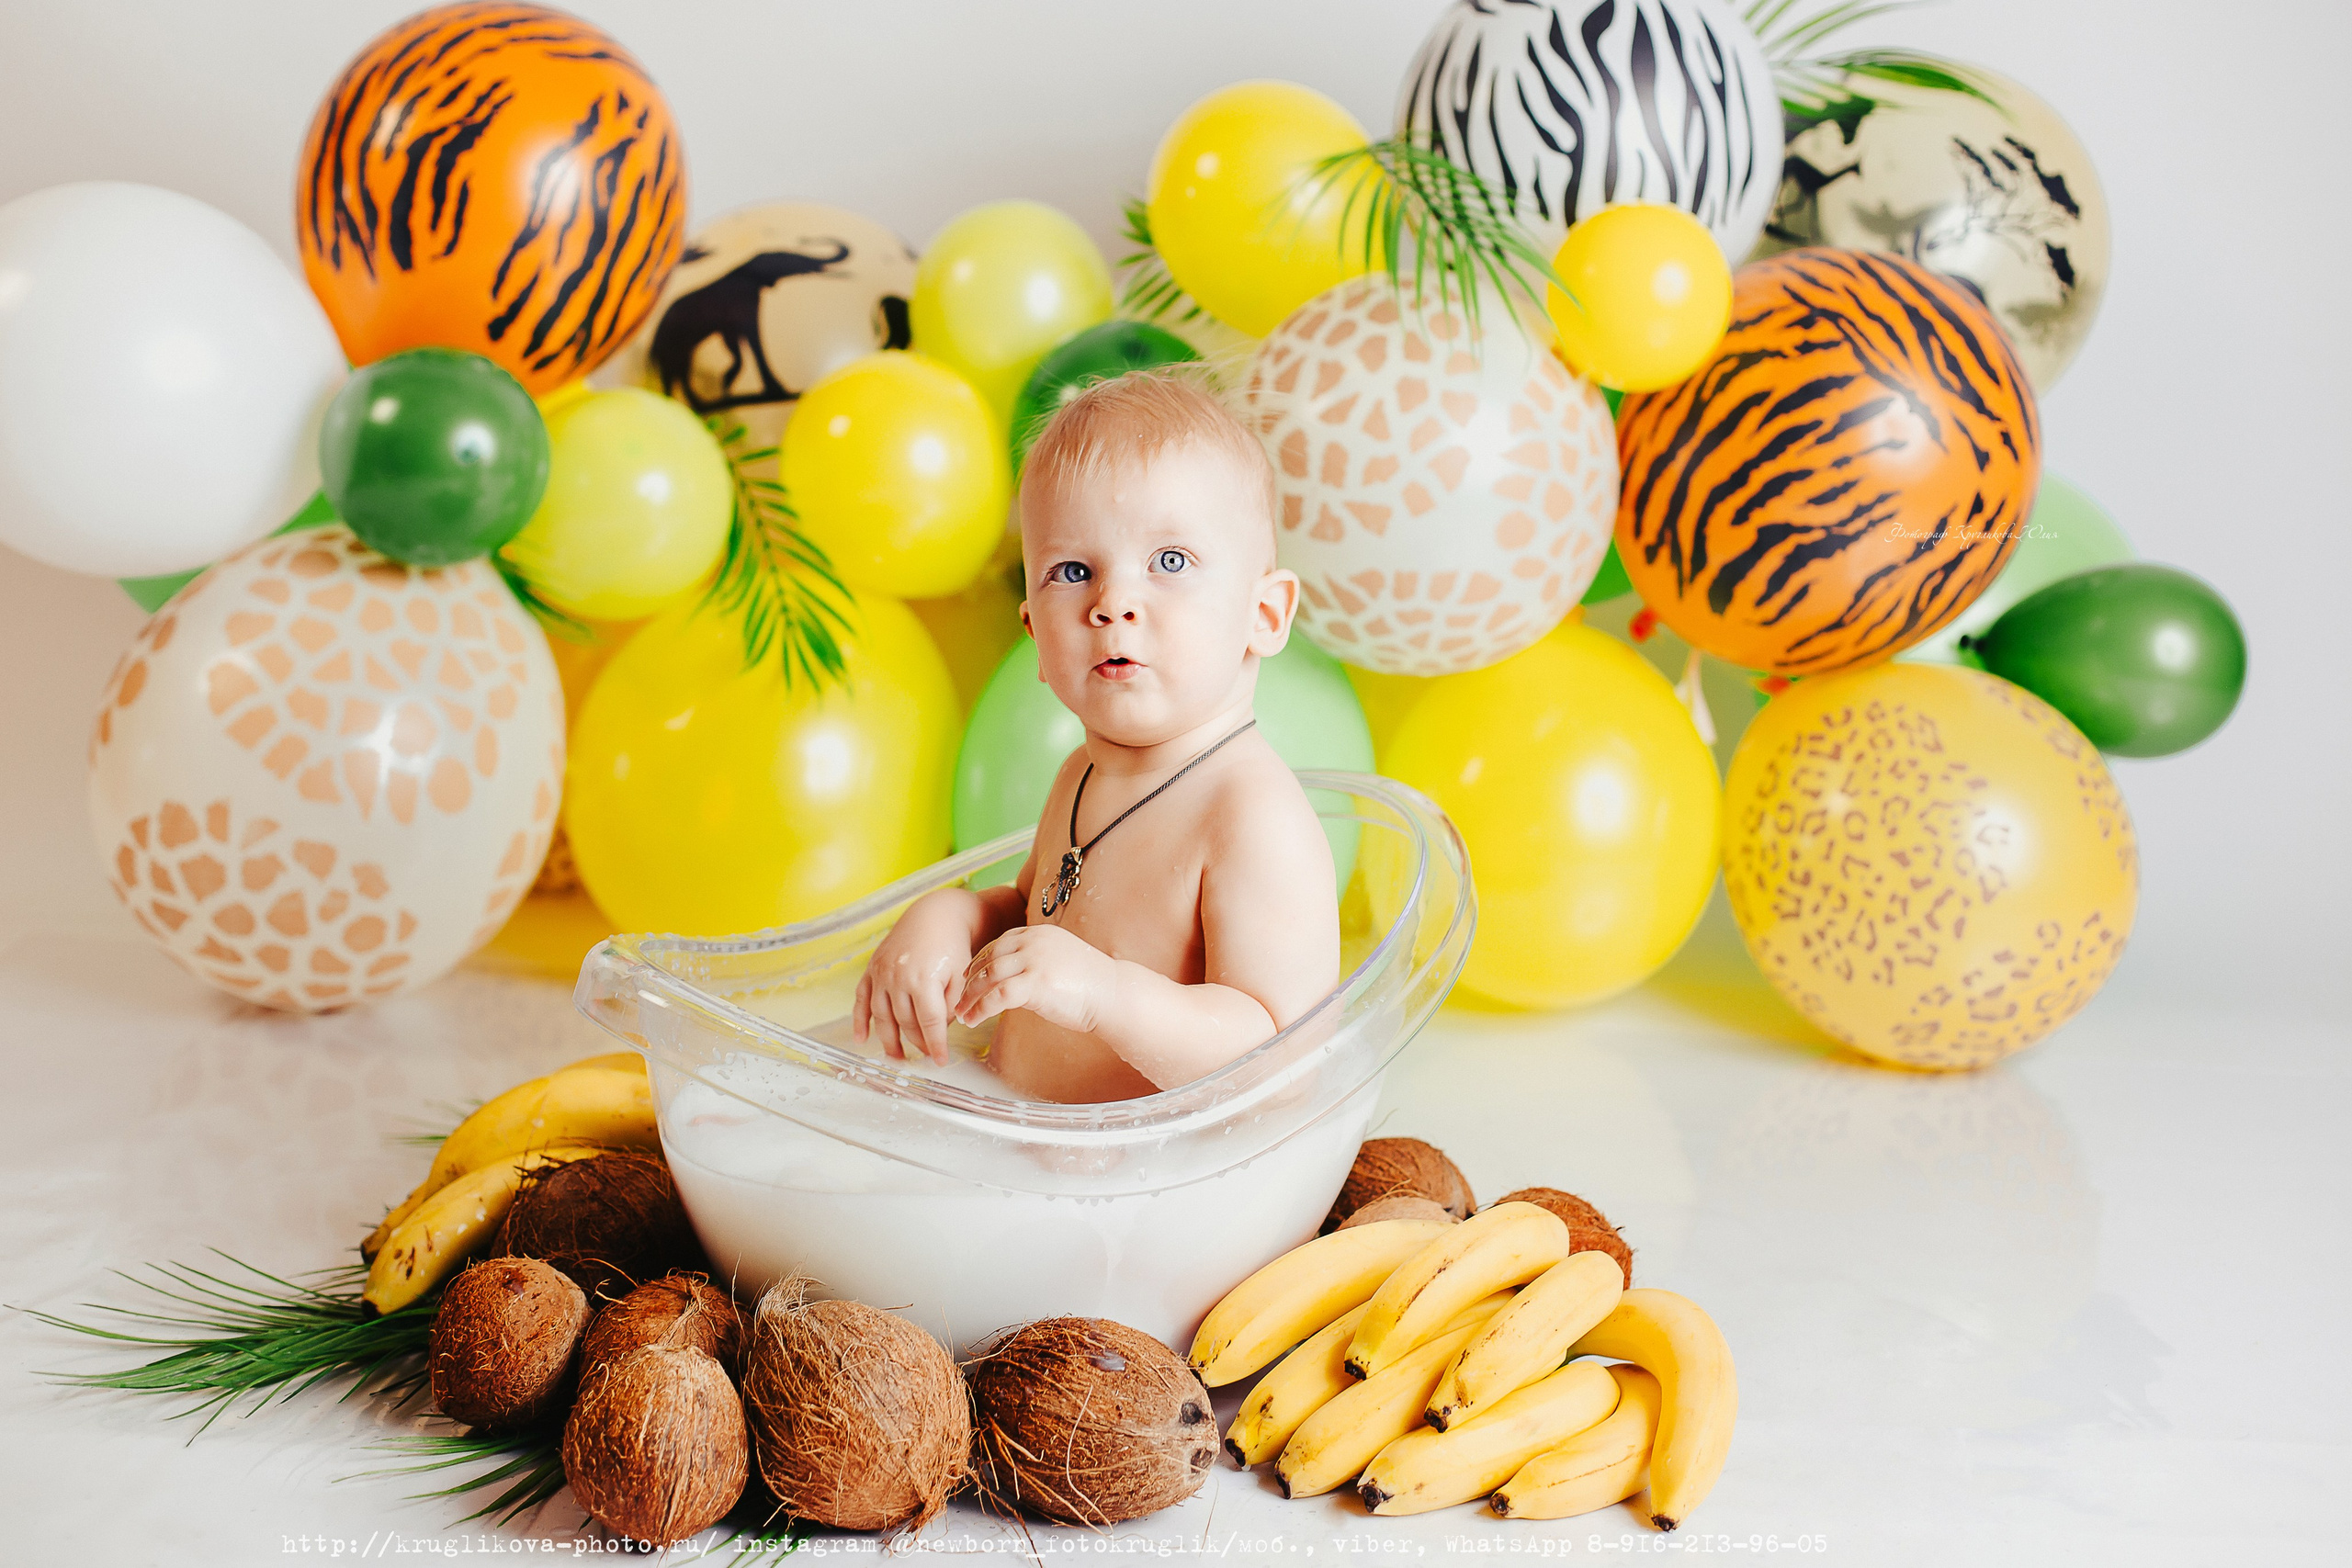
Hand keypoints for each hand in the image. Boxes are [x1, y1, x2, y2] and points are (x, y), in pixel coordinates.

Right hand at [853, 893, 974, 1064]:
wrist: (934, 915)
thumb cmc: (952, 945)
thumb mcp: (961, 975)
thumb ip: (953, 1004)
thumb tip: (942, 1030)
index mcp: (923, 980)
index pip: (929, 1023)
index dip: (935, 1045)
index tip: (940, 1060)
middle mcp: (898, 978)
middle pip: (905, 1022)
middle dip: (916, 1042)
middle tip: (925, 1056)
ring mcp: (882, 973)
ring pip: (882, 1015)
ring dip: (887, 1039)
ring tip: (896, 1057)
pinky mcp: (872, 968)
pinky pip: (861, 999)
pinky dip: (859, 1020)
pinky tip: (860, 1039)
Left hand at [956, 924, 1115, 1034]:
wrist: (1114, 993)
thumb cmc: (1090, 983)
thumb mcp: (1058, 960)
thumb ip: (1034, 961)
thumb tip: (1011, 978)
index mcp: (1038, 933)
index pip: (998, 944)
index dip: (979, 961)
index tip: (967, 977)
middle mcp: (1033, 942)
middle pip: (988, 959)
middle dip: (969, 981)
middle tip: (958, 999)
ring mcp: (1034, 960)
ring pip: (988, 977)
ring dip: (970, 997)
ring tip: (961, 1014)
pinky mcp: (1036, 983)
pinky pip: (997, 996)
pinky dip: (981, 1008)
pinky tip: (974, 1019)